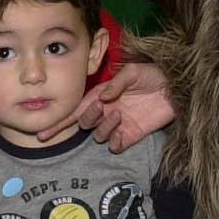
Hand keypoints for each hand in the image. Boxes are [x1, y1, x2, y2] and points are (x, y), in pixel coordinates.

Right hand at [40, 61, 173, 150]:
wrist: (175, 88)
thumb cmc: (153, 75)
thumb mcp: (133, 72)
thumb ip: (116, 83)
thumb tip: (102, 97)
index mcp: (101, 96)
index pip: (75, 110)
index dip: (59, 122)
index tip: (43, 133)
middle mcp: (106, 111)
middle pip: (84, 123)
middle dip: (88, 118)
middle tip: (102, 108)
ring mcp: (119, 125)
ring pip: (99, 135)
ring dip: (104, 127)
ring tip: (119, 115)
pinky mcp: (132, 135)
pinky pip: (116, 146)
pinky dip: (115, 143)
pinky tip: (122, 134)